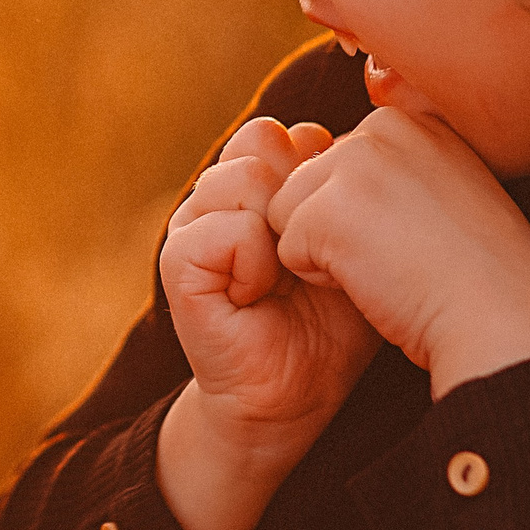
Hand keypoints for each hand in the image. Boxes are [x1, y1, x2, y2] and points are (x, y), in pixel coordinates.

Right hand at [157, 116, 380, 529]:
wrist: (296, 398)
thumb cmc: (332, 325)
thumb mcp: (352, 246)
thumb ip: (345, 191)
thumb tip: (352, 135)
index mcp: (251, 186)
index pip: (276, 131)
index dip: (315, 173)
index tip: (333, 231)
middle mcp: (215, 197)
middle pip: (260, 142)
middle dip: (300, 199)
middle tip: (310, 258)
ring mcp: (190, 225)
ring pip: (241, 178)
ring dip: (281, 233)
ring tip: (286, 278)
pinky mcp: (177, 263)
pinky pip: (224, 229)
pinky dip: (256, 264)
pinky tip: (263, 295)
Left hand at [267, 106, 529, 397]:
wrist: (504, 322)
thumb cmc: (481, 275)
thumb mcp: (449, 190)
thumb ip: (397, 166)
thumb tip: (327, 154)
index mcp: (412, 120)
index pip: (339, 165)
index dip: (368, 216)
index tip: (422, 235)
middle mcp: (380, 127)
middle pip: (305, 183)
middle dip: (339, 229)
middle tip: (406, 254)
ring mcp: (352, 164)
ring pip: (288, 212)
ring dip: (327, 252)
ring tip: (393, 265)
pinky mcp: (327, 209)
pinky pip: (287, 249)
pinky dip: (323, 279)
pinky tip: (378, 281)